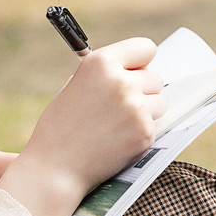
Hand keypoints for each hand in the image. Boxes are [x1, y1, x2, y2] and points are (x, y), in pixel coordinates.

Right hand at [0, 37, 163, 215]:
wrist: (55, 167)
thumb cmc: (60, 127)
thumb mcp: (75, 86)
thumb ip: (104, 74)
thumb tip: (134, 68)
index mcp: (101, 63)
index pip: (145, 48)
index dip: (140, 62)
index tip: (135, 72)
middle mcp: (121, 81)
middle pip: (155, 78)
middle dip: (142, 91)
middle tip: (119, 109)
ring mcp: (135, 107)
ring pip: (160, 103)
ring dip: (146, 113)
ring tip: (117, 126)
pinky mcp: (144, 132)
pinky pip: (155, 126)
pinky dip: (141, 134)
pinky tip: (117, 141)